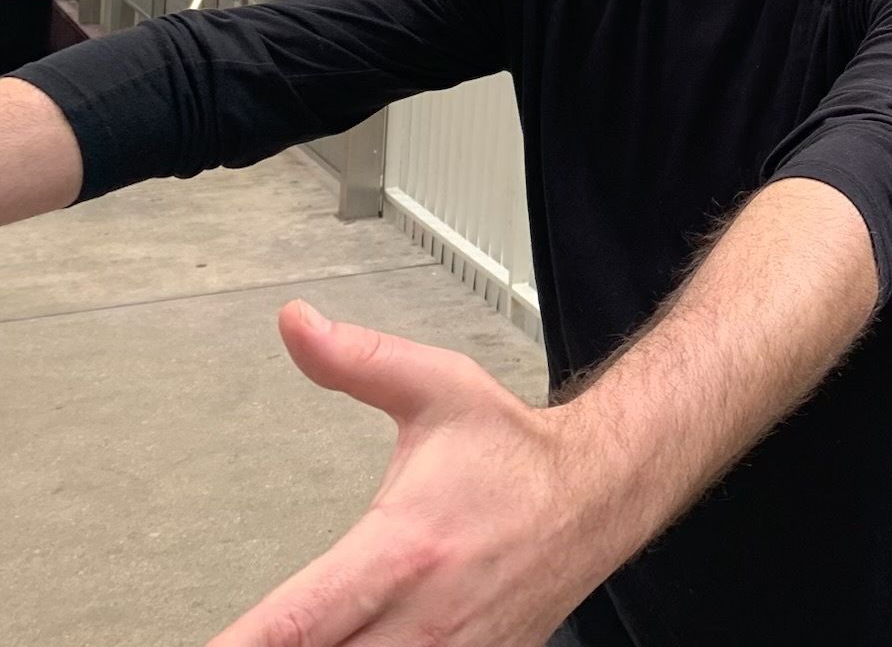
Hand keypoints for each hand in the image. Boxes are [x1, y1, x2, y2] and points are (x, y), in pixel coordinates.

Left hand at [207, 301, 609, 646]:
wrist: (600, 493)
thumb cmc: (515, 452)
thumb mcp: (438, 388)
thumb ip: (359, 360)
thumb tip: (296, 325)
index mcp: (401, 549)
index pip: (296, 623)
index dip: (243, 646)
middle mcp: (421, 619)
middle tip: (245, 639)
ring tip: (296, 643)